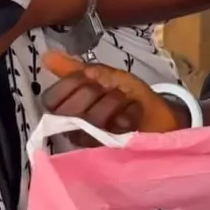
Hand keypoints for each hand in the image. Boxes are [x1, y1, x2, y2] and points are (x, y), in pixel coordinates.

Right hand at [42, 52, 186, 144]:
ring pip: (91, 119)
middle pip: (70, 108)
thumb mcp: (107, 76)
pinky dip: (126, 116)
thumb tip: (47, 56)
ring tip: (126, 104)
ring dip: (113, 104)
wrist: (162, 119)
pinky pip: (111, 132)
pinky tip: (132, 117)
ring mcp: (91, 142)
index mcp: (70, 106)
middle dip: (95, 93)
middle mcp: (75, 126)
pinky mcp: (107, 153)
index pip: (52, 99)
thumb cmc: (131, 96)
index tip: (89, 79)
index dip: (70, 86)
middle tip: (112, 91)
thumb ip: (76, 69)